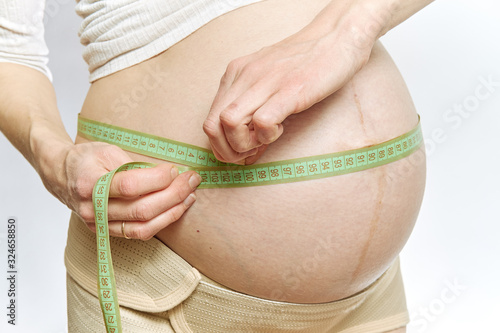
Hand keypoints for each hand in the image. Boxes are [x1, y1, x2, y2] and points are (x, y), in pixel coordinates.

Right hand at [45, 142, 200, 239]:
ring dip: (173, 212)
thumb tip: (168, 175)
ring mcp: (99, 224)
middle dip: (174, 194)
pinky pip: (139, 233)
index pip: (130, 186)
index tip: (176, 169)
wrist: (61, 175)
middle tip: (192, 180)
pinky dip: (162, 223)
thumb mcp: (107, 150)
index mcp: (90, 183)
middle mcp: (93, 208)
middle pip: (142, 209)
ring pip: (143, 227)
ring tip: (190, 196)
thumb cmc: (85, 159)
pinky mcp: (107, 232)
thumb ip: (134, 165)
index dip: (158, 179)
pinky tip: (176, 209)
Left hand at [203, 3, 375, 163]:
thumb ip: (251, 111)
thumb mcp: (267, 83)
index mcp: (234, 75)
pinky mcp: (289, 90)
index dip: (221, 145)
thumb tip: (244, 152)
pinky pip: (262, 121)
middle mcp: (243, 76)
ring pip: (229, 123)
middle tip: (252, 150)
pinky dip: (268, 135)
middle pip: (212, 126)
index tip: (242, 151)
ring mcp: (264, 82)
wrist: (337, 38)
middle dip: (229, 150)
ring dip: (245, 143)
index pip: (208, 121)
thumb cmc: (303, 64)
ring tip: (266, 137)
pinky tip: (282, 126)